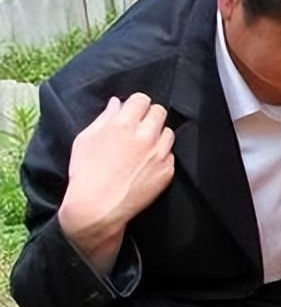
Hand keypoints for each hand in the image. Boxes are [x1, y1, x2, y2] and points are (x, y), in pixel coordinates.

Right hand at [58, 93, 174, 245]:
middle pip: (159, 112)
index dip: (136, 104)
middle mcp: (146, 136)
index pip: (142, 99)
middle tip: (139, 127)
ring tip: (143, 147)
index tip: (132, 111)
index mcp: (124, 125)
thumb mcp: (85, 139)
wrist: (97, 207)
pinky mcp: (167, 171)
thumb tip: (117, 103)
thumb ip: (104, 118)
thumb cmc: (86, 172)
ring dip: (157, 135)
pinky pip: (170, 154)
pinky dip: (161, 155)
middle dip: (149, 116)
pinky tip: (146, 164)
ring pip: (168, 132)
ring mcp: (159, 154)